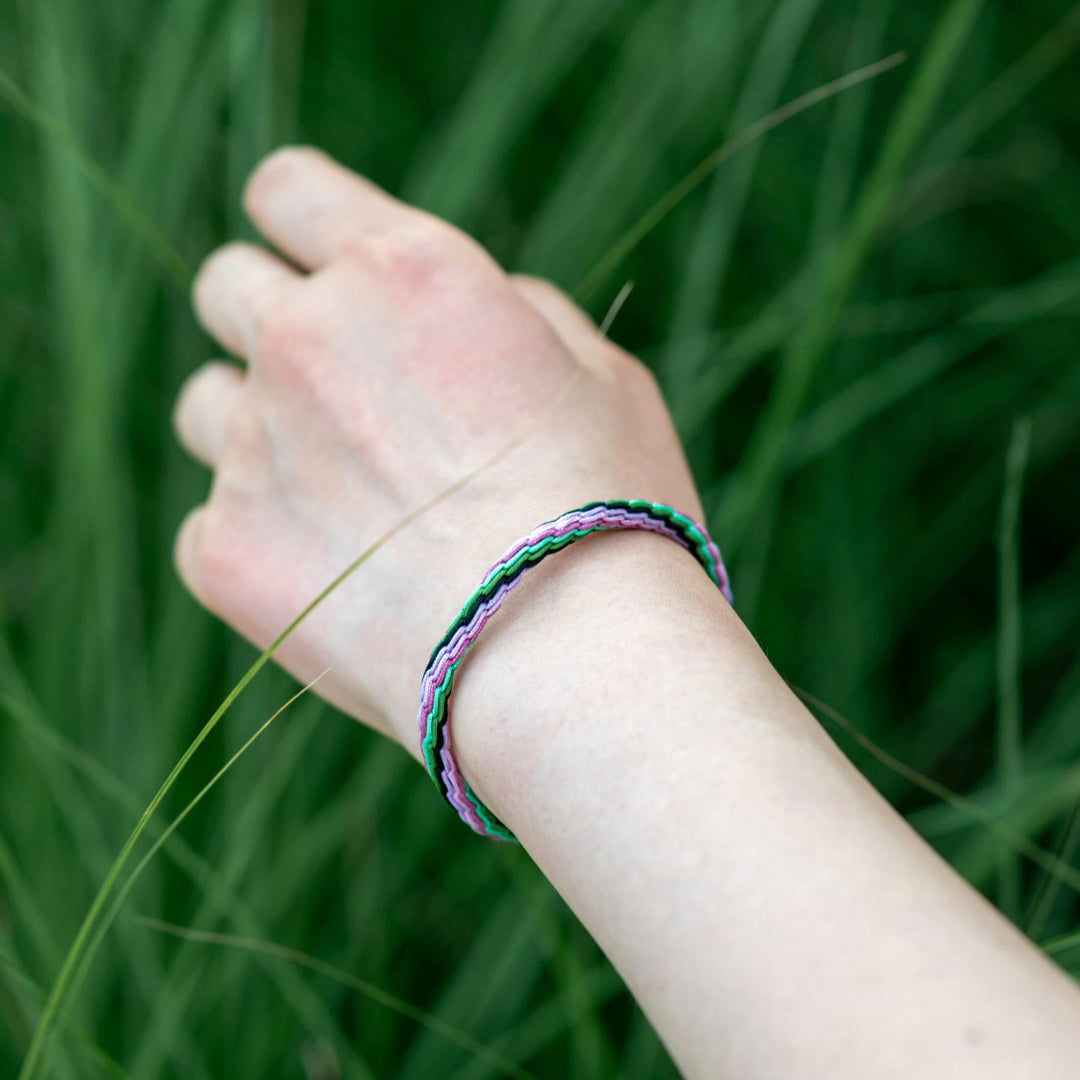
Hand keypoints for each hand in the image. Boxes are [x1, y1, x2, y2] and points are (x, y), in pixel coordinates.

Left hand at [174, 146, 700, 750]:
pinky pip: (209, 524)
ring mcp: (254, 447)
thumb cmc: (611, 508)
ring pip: (205, 406)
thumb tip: (457, 308)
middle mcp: (307, 339)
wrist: (571, 658)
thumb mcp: (602, 374)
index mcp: (403, 271)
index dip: (302, 223)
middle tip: (340, 393)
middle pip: (226, 287)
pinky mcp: (224, 552)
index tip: (324, 269)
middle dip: (273, 321)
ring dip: (257, 432)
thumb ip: (509, 311)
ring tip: (344, 499)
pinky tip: (337, 580)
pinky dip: (260, 541)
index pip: (287, 190)